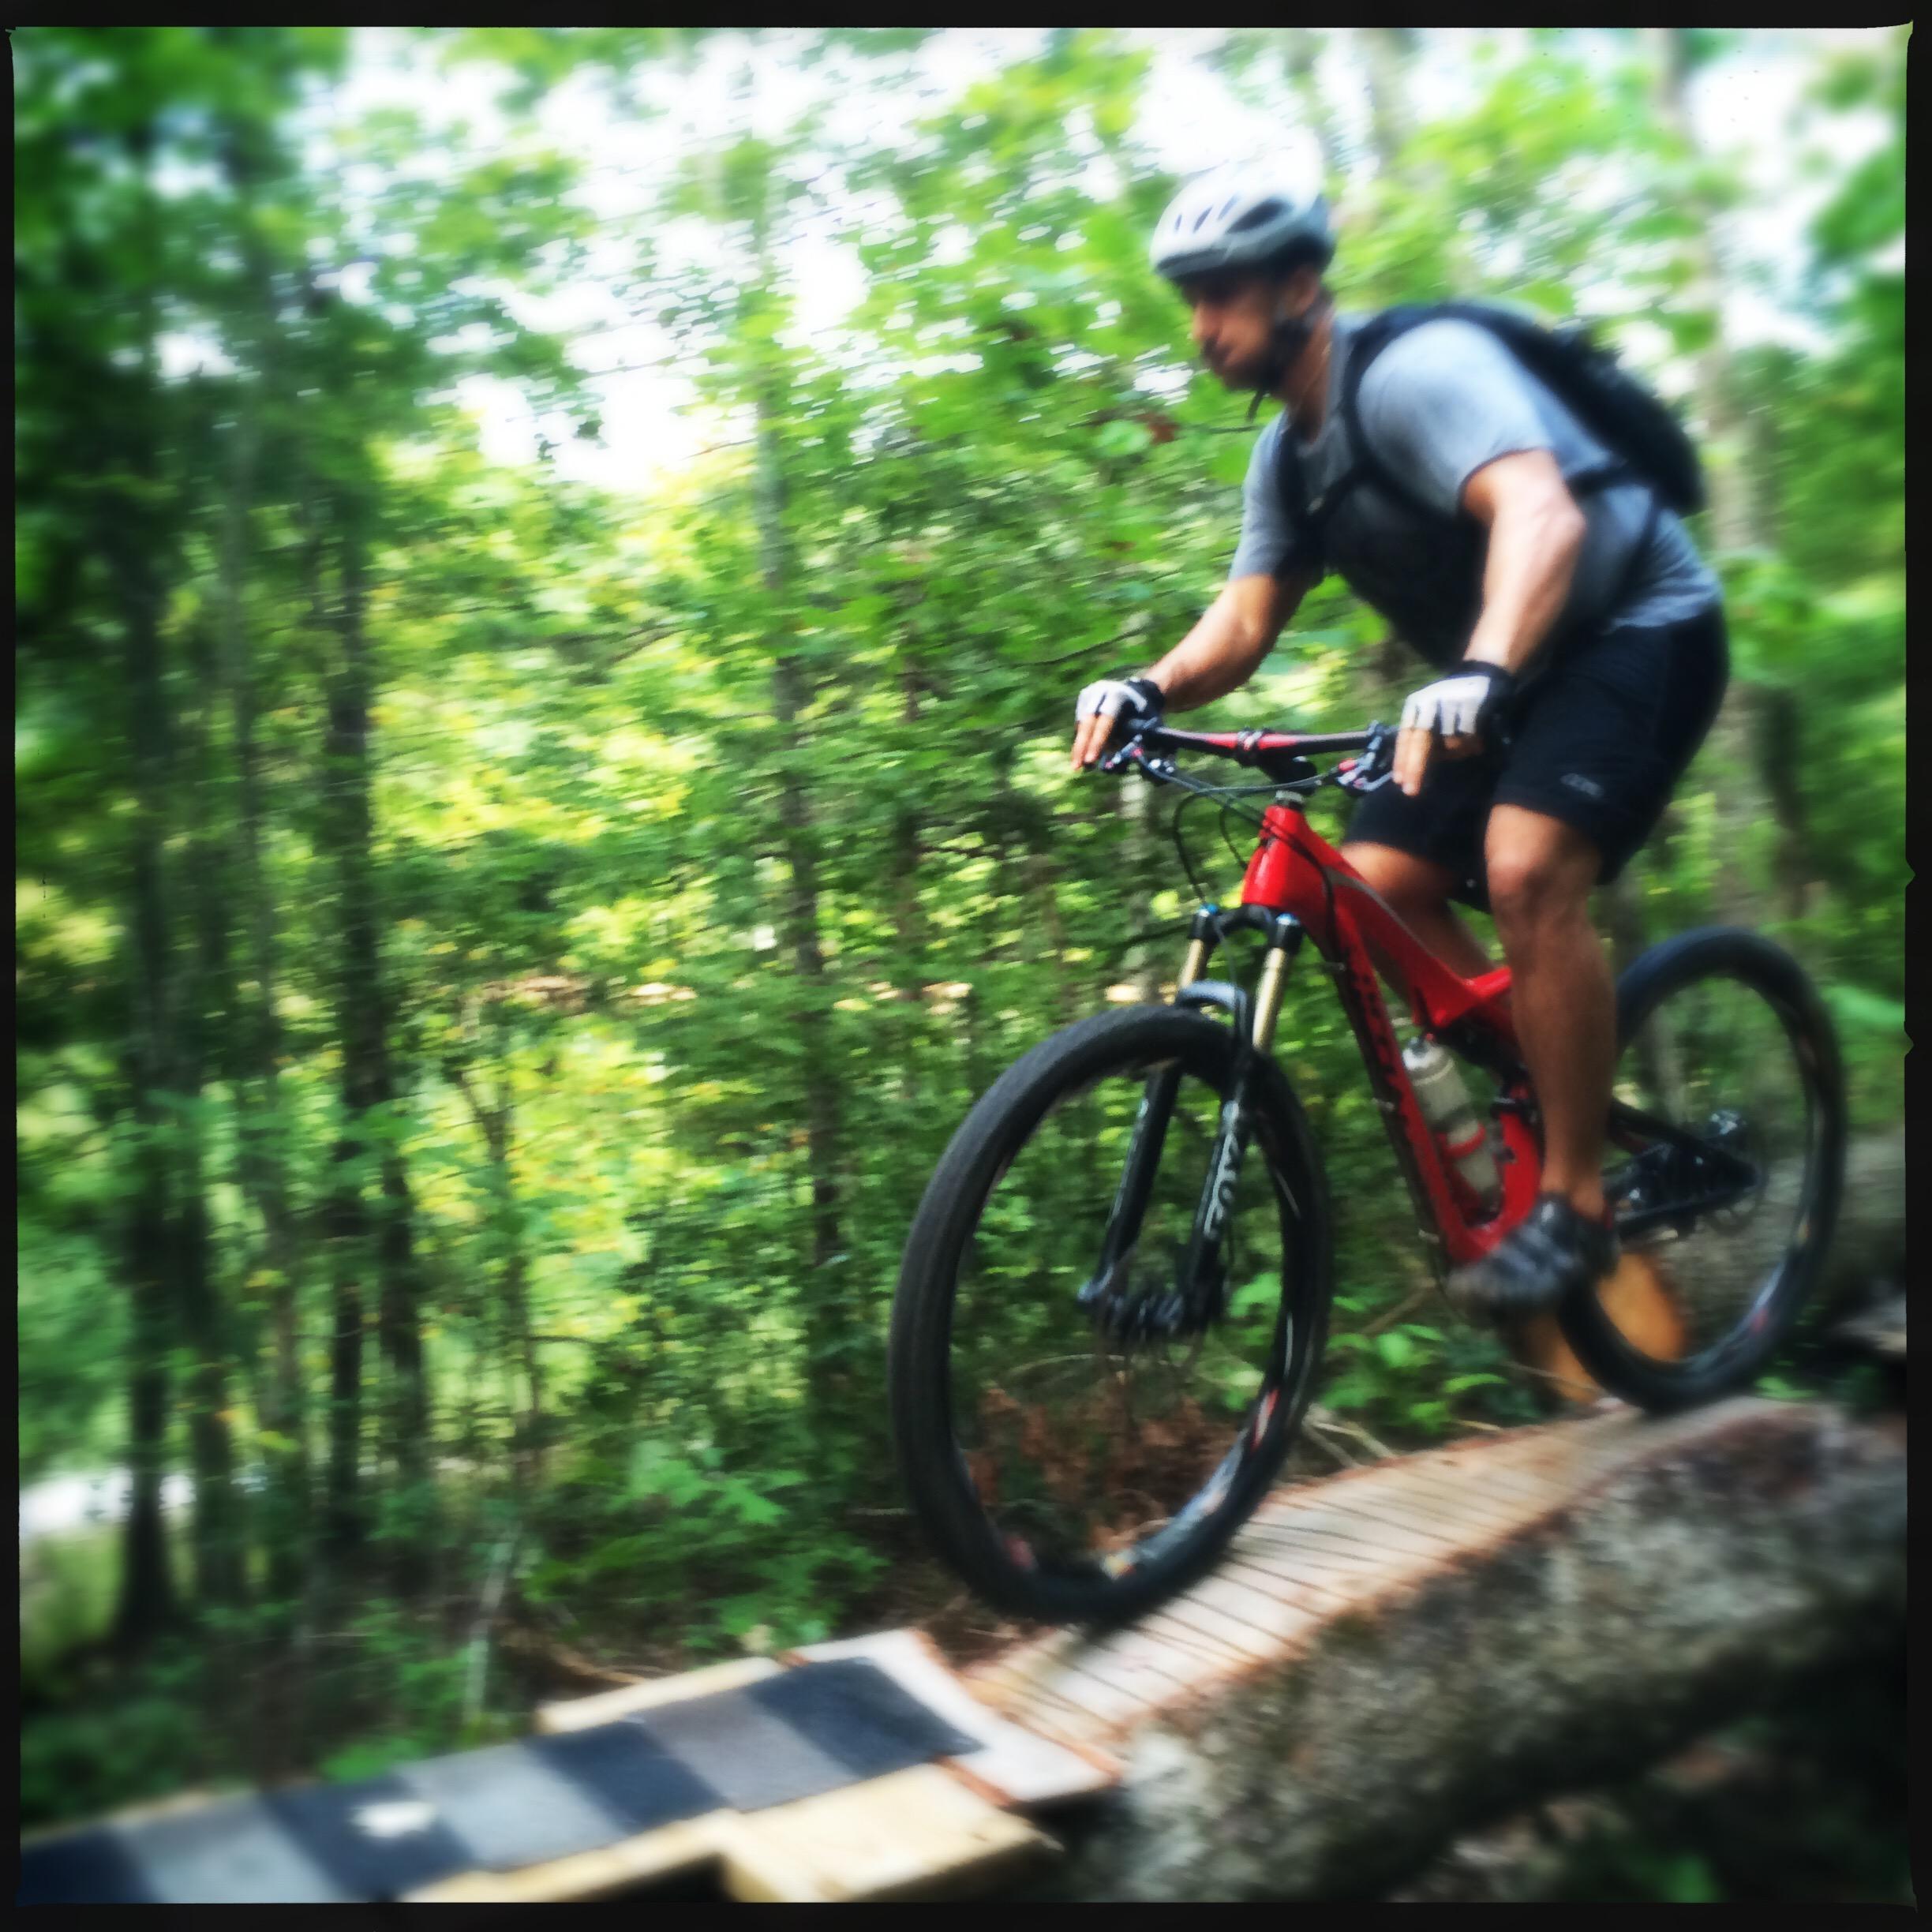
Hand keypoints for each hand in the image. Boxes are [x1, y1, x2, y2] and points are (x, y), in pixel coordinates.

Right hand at [1071, 675, 1163, 770]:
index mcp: (1119, 696)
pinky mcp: (1083, 701)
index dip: (1097, 741)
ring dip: (1079, 747)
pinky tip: (1082, 754)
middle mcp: (1100, 692)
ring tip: (1078, 766)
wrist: (1138, 692)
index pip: (1106, 720)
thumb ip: (1142, 740)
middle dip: (1081, 746)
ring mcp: (1089, 695)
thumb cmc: (1146, 713)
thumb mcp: (1150, 722)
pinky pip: (1079, 724)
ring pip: (1080, 724)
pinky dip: (1081, 741)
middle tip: (1076, 768)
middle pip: (1087, 722)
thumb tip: (1132, 759)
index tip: (1091, 760)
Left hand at [1393, 663, 1514, 795]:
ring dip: (1457, 752)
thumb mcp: (1429, 715)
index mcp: (1415, 705)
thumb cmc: (1450, 703)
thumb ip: (1421, 739)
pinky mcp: (1473, 704)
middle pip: (1420, 741)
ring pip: (1450, 744)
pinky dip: (1473, 744)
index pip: (1405, 736)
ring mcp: (1452, 702)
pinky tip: (1477, 740)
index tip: (1399, 781)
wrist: (1481, 674)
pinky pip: (1470, 737)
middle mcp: (1430, 702)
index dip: (1402, 760)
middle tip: (1410, 792)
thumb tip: (1412, 771)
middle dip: (1416, 768)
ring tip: (1466, 745)